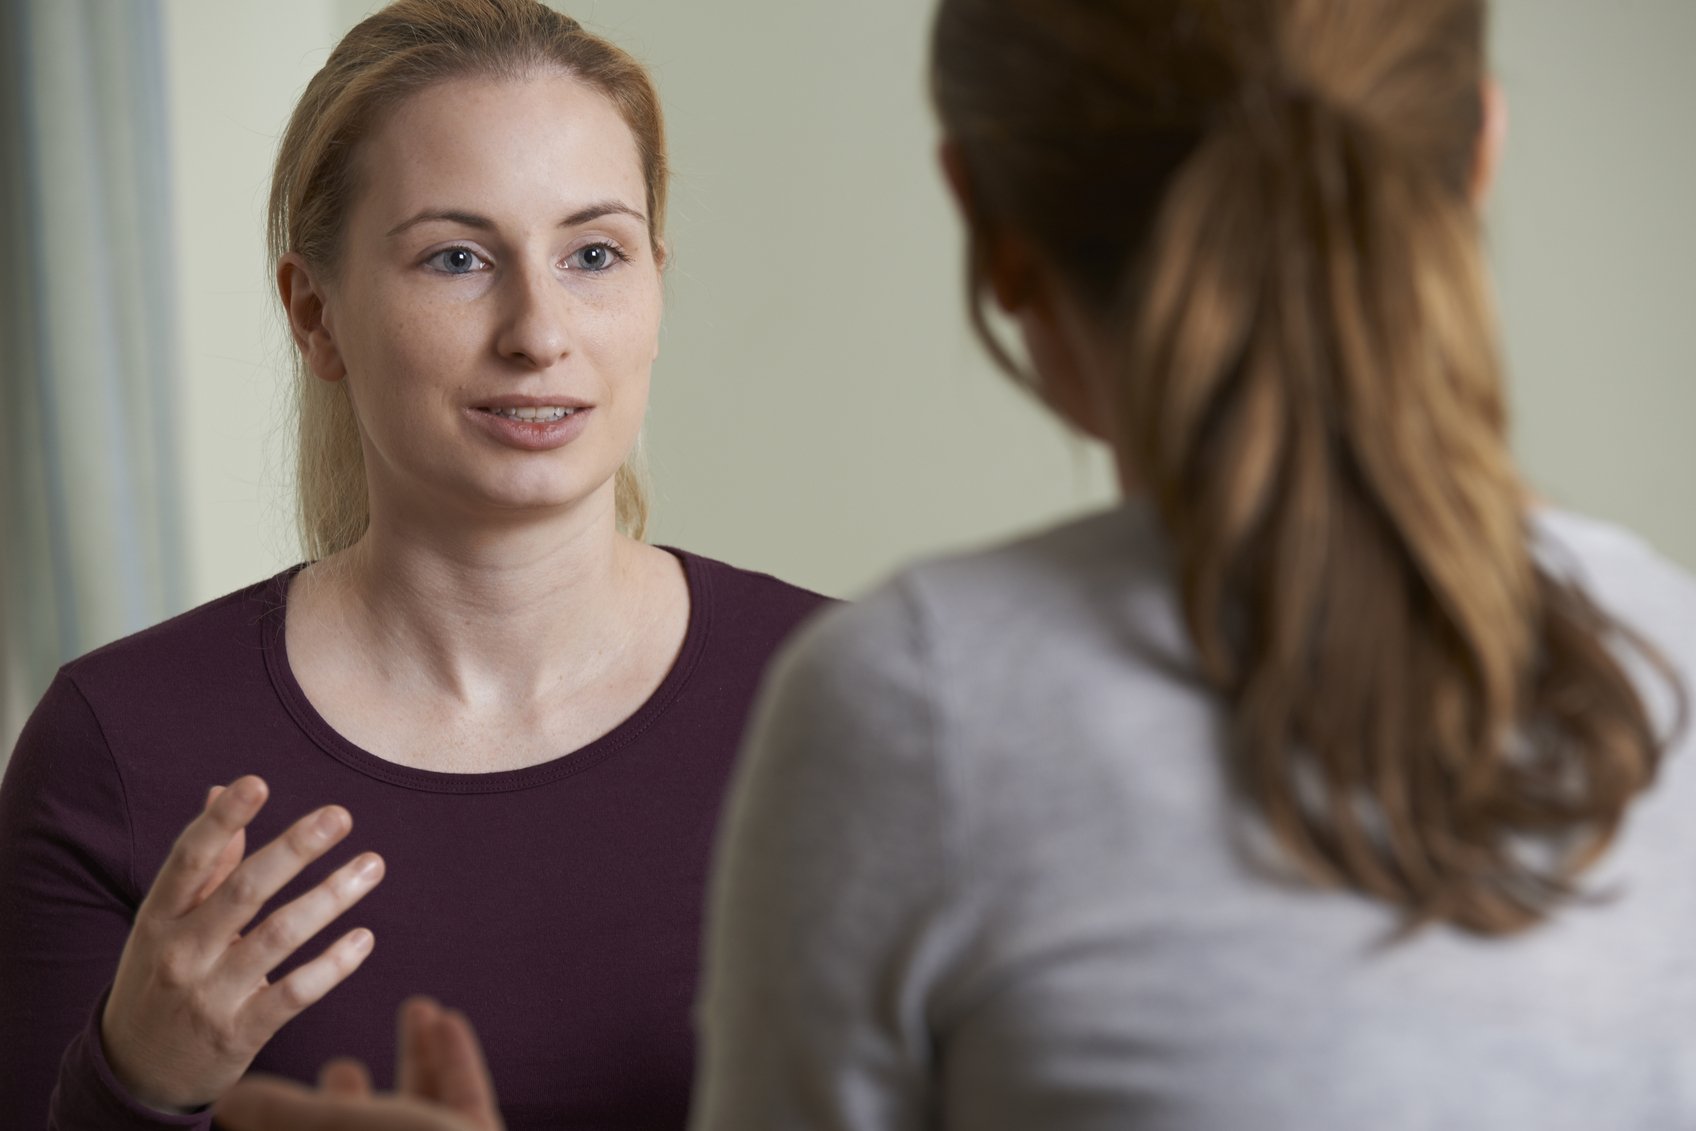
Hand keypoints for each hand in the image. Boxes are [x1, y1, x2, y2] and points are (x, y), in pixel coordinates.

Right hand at [101, 776, 384, 1111]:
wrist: (135, 1070)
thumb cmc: (161, 974)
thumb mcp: (166, 921)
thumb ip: (203, 862)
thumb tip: (220, 789)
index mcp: (160, 916)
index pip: (189, 859)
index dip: (221, 820)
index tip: (256, 782)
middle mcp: (181, 952)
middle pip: (244, 891)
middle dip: (294, 849)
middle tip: (339, 815)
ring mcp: (210, 995)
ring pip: (279, 936)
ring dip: (331, 896)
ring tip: (372, 864)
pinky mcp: (240, 1032)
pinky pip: (295, 993)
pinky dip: (333, 964)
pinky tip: (364, 937)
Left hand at [214, 997, 504, 1130]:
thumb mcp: (328, 1130)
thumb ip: (279, 1114)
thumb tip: (231, 1100)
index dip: (284, 1120)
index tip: (271, 1088)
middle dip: (350, 1097)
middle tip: (339, 1065)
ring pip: (418, 1109)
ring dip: (415, 1056)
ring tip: (415, 1008)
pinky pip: (462, 1098)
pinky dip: (455, 1058)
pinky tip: (448, 1019)